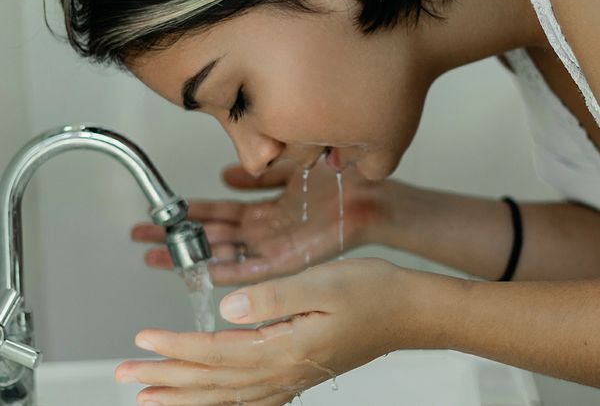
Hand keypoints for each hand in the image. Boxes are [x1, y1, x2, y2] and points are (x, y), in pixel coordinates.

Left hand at [116, 258, 453, 405]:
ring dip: (187, 395)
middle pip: (213, 381)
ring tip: (153, 396)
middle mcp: (285, 370)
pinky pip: (250, 398)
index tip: (143, 340)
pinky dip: (221, 402)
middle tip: (128, 377)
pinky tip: (210, 402)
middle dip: (168, 379)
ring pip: (227, 395)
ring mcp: (292, 376)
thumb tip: (226, 309)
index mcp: (285, 346)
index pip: (216, 352)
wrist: (408, 312)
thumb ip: (272, 298)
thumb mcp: (322, 283)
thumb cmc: (372, 293)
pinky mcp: (300, 372)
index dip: (176, 347)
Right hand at [131, 160, 391, 284]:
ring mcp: (272, 247)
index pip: (216, 213)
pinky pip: (251, 270)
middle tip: (141, 237)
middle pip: (210, 235)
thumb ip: (257, 174)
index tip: (159, 213)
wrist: (369, 195)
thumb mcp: (287, 168)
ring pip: (223, 254)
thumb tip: (225, 173)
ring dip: (191, 256)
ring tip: (156, 256)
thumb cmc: (336, 180)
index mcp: (264, 210)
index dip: (187, 213)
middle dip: (176, 237)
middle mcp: (263, 231)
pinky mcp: (287, 261)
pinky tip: (201, 272)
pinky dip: (227, 272)